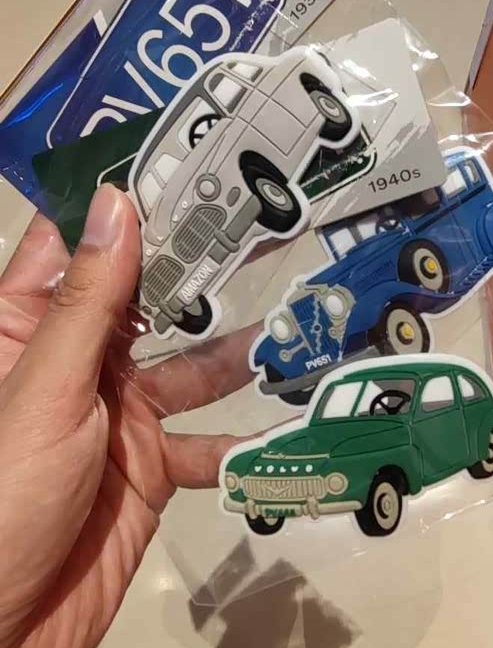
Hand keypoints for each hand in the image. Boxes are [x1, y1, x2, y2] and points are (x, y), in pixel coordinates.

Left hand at [0, 186, 253, 647]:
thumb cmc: (0, 496)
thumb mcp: (42, 390)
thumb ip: (88, 303)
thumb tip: (117, 200)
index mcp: (24, 326)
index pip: (76, 243)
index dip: (127, 198)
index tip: (190, 150)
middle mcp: (75, 360)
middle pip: (146, 297)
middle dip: (203, 264)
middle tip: (276, 215)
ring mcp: (117, 416)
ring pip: (191, 366)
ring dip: (242, 346)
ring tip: (307, 311)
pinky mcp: (151, 472)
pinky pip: (209, 443)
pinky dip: (251, 436)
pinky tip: (299, 414)